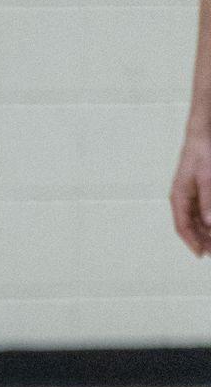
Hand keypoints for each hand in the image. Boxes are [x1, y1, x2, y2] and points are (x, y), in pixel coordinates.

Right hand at [171, 132, 210, 255]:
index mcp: (178, 197)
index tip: (202, 254)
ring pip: (197, 220)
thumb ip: (208, 200)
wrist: (204, 133)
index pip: (182, 226)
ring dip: (206, 231)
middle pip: (190, 226)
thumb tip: (210, 222)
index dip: (192, 241)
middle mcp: (183, 198)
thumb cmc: (203, 151)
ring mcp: (192, 195)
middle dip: (202, 240)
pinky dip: (208, 220)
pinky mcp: (201, 190)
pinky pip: (203, 211)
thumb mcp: (207, 176)